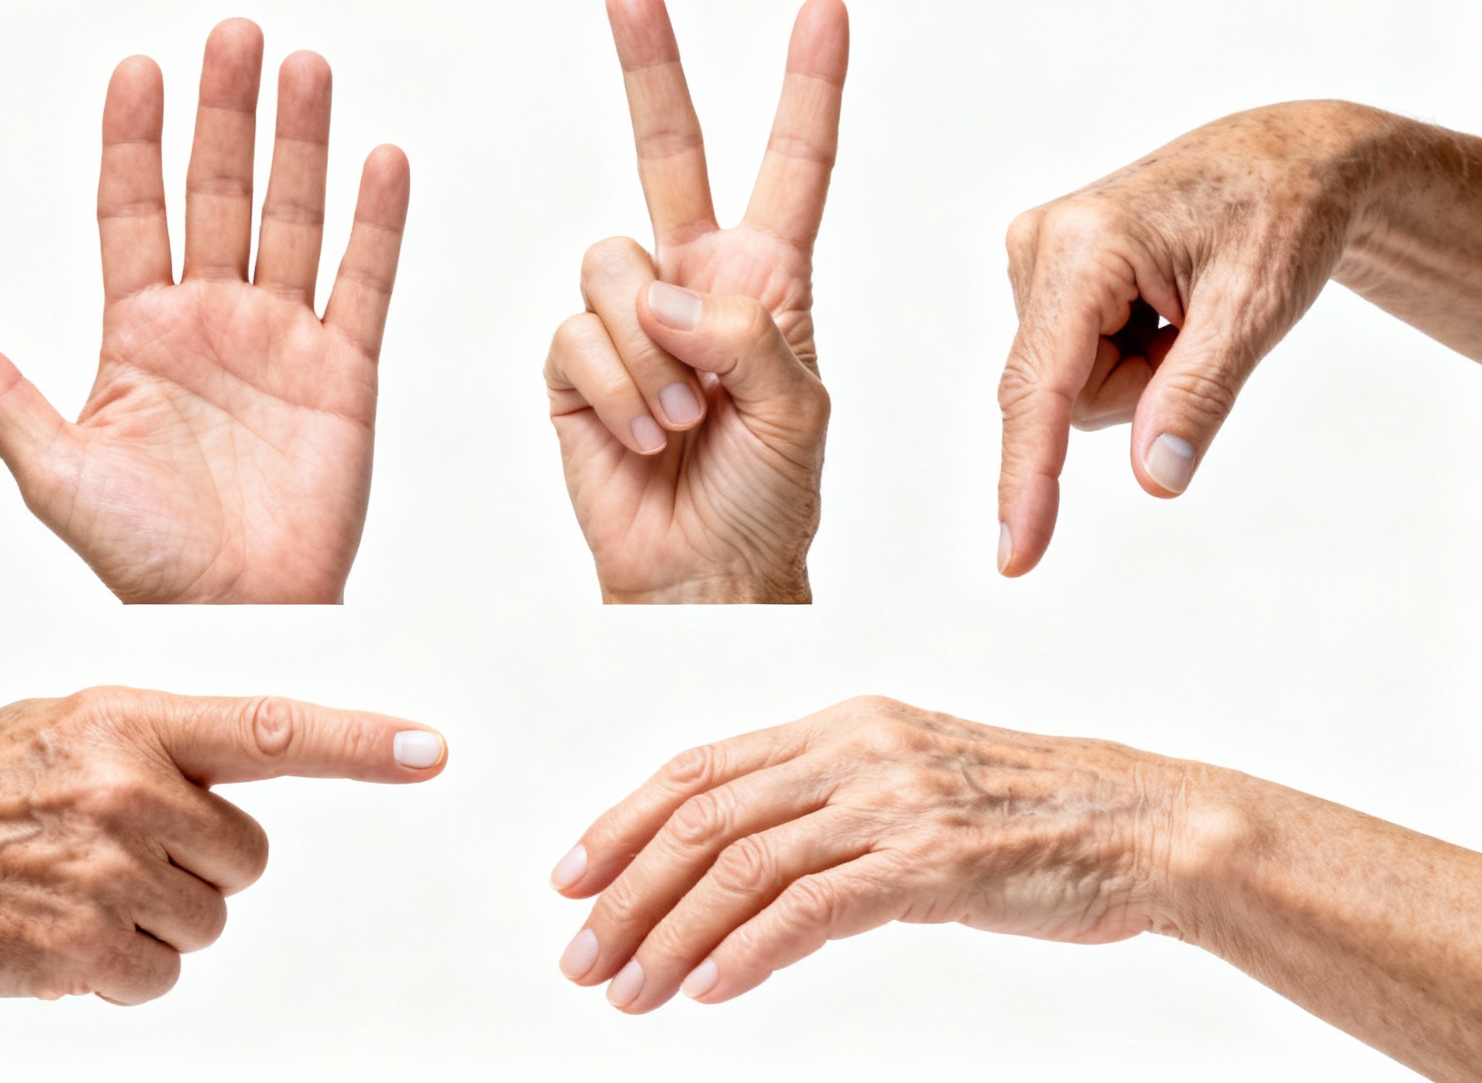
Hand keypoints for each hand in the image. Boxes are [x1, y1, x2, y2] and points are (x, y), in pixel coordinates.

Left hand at [0, 19, 409, 603]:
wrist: (234, 619)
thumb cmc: (145, 563)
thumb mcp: (59, 477)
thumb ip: (4, 399)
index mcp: (138, 336)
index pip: (133, 213)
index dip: (135, 142)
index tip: (138, 69)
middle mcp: (210, 323)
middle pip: (218, 193)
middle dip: (225, 114)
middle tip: (233, 37)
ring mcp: (281, 342)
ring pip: (293, 219)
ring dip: (301, 144)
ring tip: (305, 70)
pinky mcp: (344, 374)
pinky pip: (362, 283)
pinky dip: (375, 224)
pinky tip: (380, 162)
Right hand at [0, 687, 445, 1002]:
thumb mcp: (60, 727)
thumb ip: (152, 745)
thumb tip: (232, 784)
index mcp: (127, 719)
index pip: (271, 731)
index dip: (360, 744)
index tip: (429, 751)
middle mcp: (128, 788)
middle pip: (246, 856)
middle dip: (196, 866)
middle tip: (115, 853)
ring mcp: (106, 870)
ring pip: (206, 919)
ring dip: (155, 920)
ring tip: (72, 889)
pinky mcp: (81, 946)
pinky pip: (159, 974)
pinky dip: (120, 970)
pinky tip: (61, 936)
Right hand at [543, 0, 844, 602]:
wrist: (701, 578)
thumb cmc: (767, 501)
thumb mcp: (800, 409)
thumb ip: (750, 333)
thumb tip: (665, 292)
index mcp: (768, 285)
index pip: (792, 168)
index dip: (807, 90)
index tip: (824, 11)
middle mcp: (692, 286)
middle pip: (669, 156)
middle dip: (651, 73)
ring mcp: (628, 324)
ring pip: (613, 265)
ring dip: (653, 350)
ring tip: (685, 419)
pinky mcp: (575, 366)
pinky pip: (578, 334)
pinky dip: (619, 389)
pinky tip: (644, 435)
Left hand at [549, 696, 1188, 1011]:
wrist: (1146, 823)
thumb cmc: (1034, 815)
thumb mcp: (912, 789)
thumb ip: (828, 814)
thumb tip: (744, 878)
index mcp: (840, 726)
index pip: (698, 770)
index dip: (621, 823)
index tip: (571, 878)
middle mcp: (853, 750)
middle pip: (702, 819)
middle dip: (626, 893)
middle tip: (579, 954)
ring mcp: (890, 802)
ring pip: (741, 867)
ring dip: (669, 935)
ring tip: (625, 990)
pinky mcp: (929, 860)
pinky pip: (811, 906)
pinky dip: (746, 950)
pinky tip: (706, 988)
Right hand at [995, 100, 1414, 575]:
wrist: (1288, 159)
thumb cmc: (1282, 216)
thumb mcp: (1255, 311)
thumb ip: (1196, 397)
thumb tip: (1153, 479)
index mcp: (1085, 247)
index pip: (1041, 387)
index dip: (1027, 478)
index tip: (1017, 555)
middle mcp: (1039, 246)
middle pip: (1061, 394)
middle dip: (1136, 390)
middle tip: (1199, 333)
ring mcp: (1034, 256)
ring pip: (1067, 386)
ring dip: (1134, 373)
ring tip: (1182, 312)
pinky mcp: (1042, 270)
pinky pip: (1070, 362)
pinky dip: (1124, 354)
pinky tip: (1157, 307)